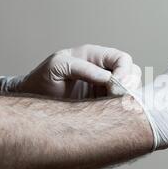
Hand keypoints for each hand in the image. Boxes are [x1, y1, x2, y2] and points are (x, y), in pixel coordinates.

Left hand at [0, 45, 141, 98]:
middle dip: (130, 85)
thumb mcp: (57, 67)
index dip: (125, 71)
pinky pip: (122, 104)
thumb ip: (81, 68)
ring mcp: (105, 87)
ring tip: (116, 106)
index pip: (122, 58)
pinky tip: (113, 113)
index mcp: (94, 56)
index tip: (119, 86)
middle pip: (132, 72)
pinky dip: (123, 108)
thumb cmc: (42, 80)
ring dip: (128, 97)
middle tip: (118, 98)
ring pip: (131, 89)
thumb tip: (107, 77)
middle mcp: (104, 70)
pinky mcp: (104, 103)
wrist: (34, 103)